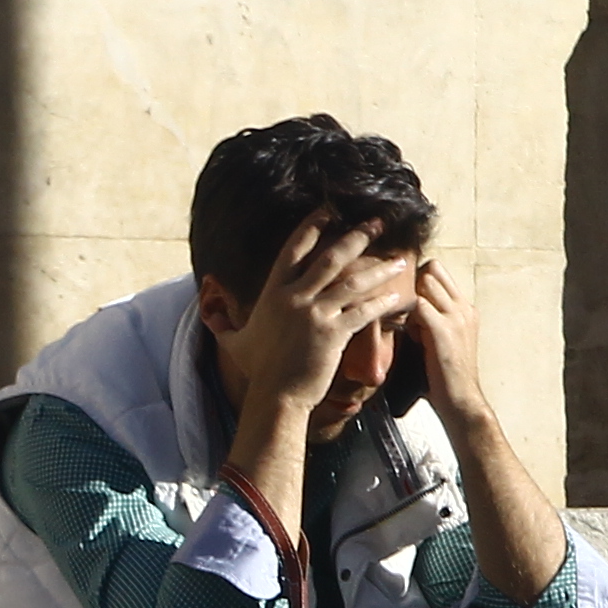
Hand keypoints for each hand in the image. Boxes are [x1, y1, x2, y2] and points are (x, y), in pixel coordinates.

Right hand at [206, 216, 417, 478]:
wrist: (276, 396)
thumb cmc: (259, 370)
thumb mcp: (236, 343)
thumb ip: (223, 324)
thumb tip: (208, 315)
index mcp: (274, 293)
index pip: (293, 249)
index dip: (313, 227)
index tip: (330, 211)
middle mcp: (294, 297)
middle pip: (331, 257)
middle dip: (357, 236)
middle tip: (378, 222)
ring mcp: (315, 314)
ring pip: (353, 281)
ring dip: (379, 269)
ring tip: (399, 260)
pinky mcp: (333, 334)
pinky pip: (363, 312)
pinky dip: (381, 303)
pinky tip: (397, 297)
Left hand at [406, 258, 494, 431]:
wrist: (461, 401)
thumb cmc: (444, 376)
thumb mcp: (441, 340)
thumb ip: (430, 321)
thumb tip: (407, 310)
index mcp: (464, 308)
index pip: (438, 270)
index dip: (416, 280)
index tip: (404, 300)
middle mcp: (464, 307)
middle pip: (431, 269)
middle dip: (411, 284)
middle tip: (401, 309)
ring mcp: (456, 316)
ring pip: (425, 281)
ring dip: (409, 298)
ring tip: (405, 323)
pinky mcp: (444, 330)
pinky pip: (419, 305)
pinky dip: (407, 315)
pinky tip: (404, 334)